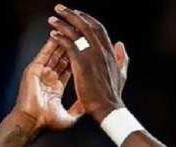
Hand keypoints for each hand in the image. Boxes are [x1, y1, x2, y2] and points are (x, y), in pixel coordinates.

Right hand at [13, 37, 83, 132]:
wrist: (32, 122)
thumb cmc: (47, 123)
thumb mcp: (69, 117)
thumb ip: (78, 109)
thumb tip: (87, 106)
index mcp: (56, 88)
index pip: (69, 69)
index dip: (78, 60)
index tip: (87, 52)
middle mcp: (49, 78)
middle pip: (62, 58)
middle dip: (71, 48)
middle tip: (80, 37)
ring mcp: (41, 73)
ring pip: (54, 54)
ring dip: (62, 43)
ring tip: (70, 32)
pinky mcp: (34, 70)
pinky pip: (44, 54)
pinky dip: (50, 44)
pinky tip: (57, 35)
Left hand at [47, 5, 129, 122]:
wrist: (108, 109)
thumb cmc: (112, 96)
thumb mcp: (122, 74)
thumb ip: (122, 58)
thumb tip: (121, 44)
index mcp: (110, 52)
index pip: (98, 29)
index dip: (87, 19)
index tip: (78, 14)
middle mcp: (102, 51)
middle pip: (86, 25)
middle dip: (72, 15)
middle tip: (60, 8)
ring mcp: (92, 56)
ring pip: (76, 32)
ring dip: (63, 23)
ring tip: (52, 18)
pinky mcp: (82, 64)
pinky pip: (69, 44)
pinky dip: (60, 37)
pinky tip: (53, 34)